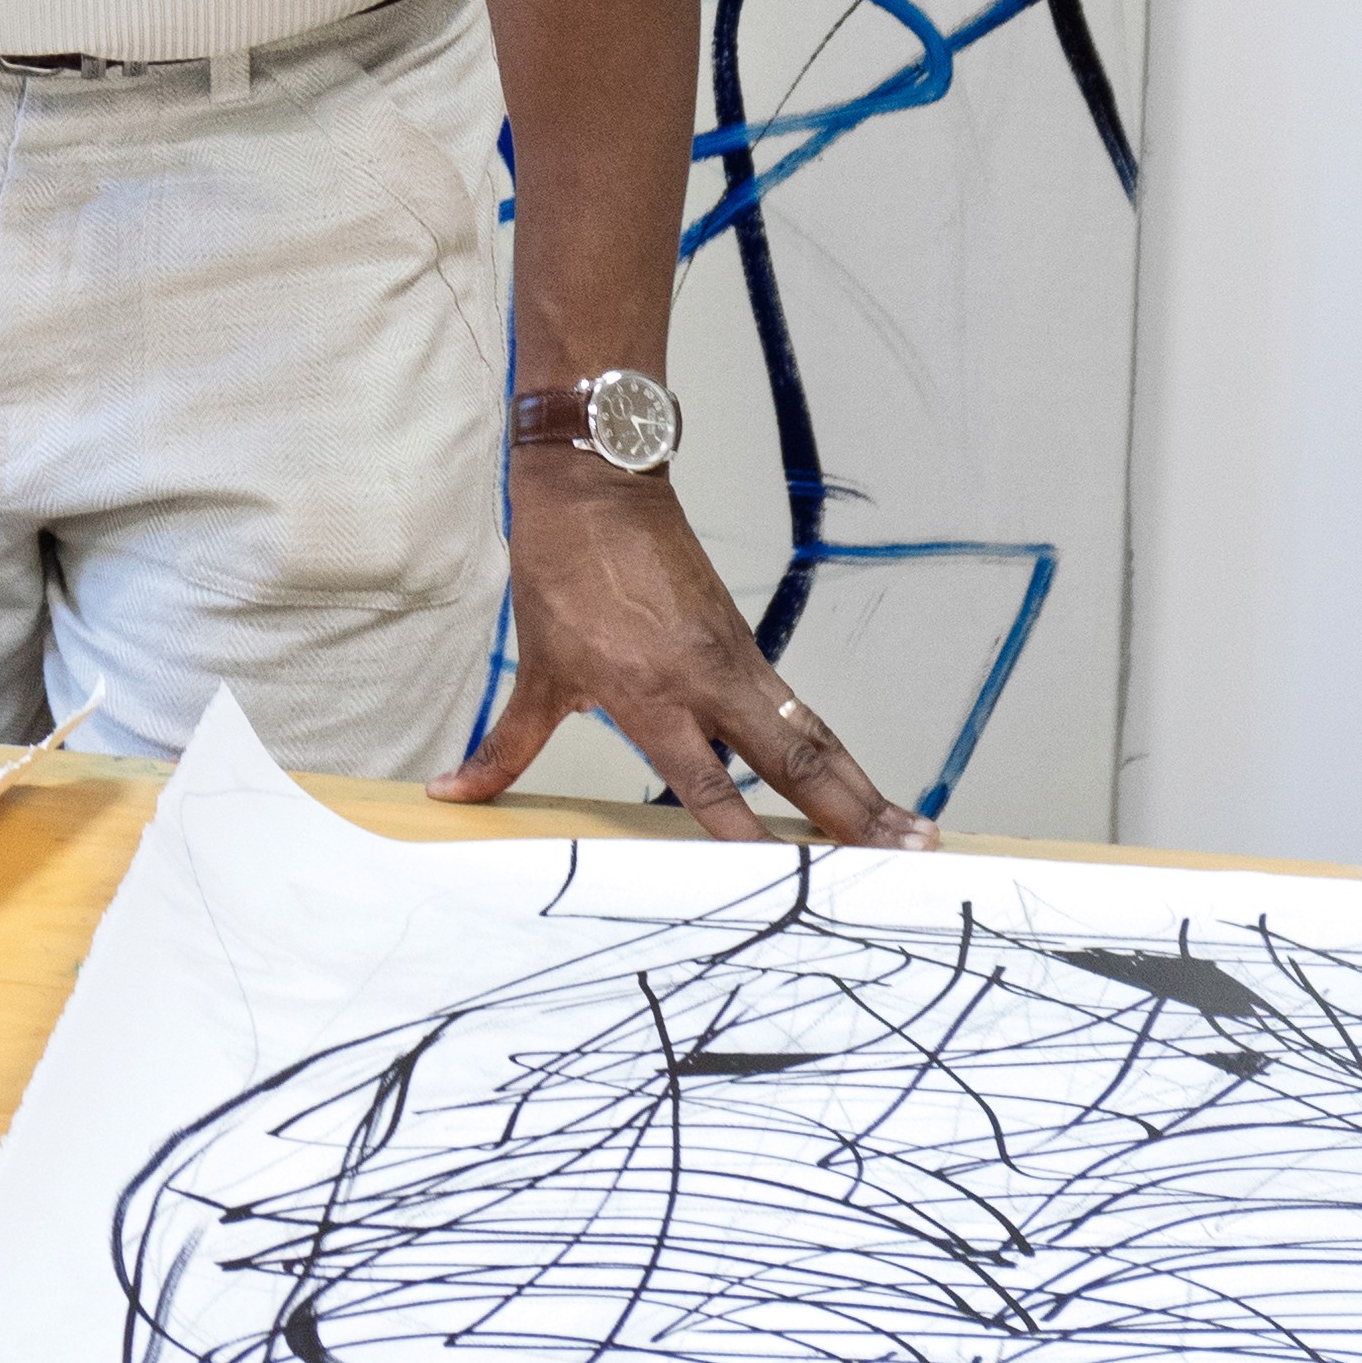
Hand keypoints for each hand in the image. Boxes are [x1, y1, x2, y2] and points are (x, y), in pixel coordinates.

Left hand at [431, 443, 929, 845]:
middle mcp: (705, 680)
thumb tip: (448, 794)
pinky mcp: (746, 644)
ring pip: (812, 734)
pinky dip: (835, 752)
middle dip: (849, 812)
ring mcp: (736, 660)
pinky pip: (799, 711)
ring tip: (913, 833)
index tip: (786, 880)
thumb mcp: (535, 666)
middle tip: (900, 858)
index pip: (707, 781)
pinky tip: (866, 786)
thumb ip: (505, 746)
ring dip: (863, 786)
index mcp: (649, 693)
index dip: (746, 834)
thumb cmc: (562, 572)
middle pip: (792, 759)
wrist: (596, 483)